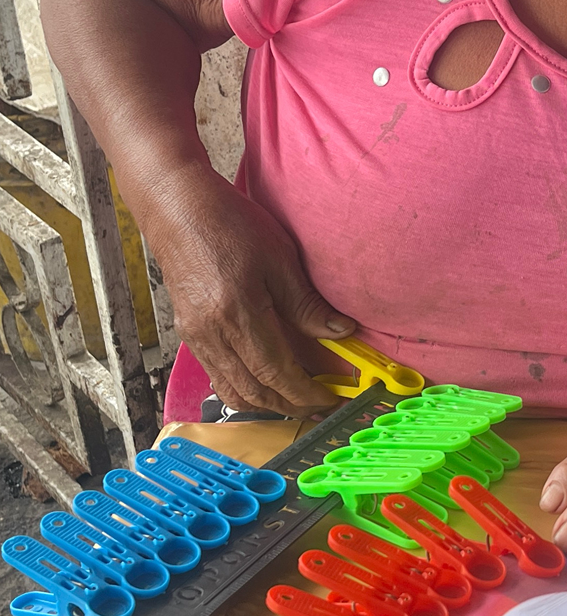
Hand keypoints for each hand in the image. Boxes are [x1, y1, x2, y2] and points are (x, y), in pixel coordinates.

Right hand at [149, 166, 355, 415]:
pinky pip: (217, 376)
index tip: (329, 400)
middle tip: (319, 406)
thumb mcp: (278, 257)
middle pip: (254, 391)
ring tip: (295, 400)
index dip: (304, 393)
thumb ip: (306, 302)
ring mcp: (195, 337)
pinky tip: (264, 382)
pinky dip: (243, 389)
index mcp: (237, 313)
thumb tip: (341, 332)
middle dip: (289, 406)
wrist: (178, 209)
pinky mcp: (188, 333)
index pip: (275, 372)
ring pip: (232, 390)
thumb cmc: (229, 224)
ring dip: (266, 404)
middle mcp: (212, 333)